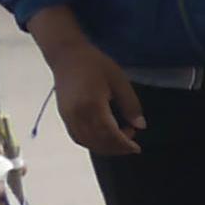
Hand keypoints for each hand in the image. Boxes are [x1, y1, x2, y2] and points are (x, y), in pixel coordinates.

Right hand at [31, 12, 145, 156]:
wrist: (66, 56)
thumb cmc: (95, 65)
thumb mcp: (119, 81)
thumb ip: (130, 105)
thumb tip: (141, 126)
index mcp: (92, 106)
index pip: (110, 134)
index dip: (124, 145)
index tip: (136, 148)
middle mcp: (77, 115)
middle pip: (98, 142)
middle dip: (116, 148)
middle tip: (130, 143)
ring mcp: (68, 117)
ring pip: (86, 142)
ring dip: (104, 147)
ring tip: (119, 140)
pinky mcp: (63, 116)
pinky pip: (77, 137)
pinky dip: (91, 142)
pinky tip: (103, 138)